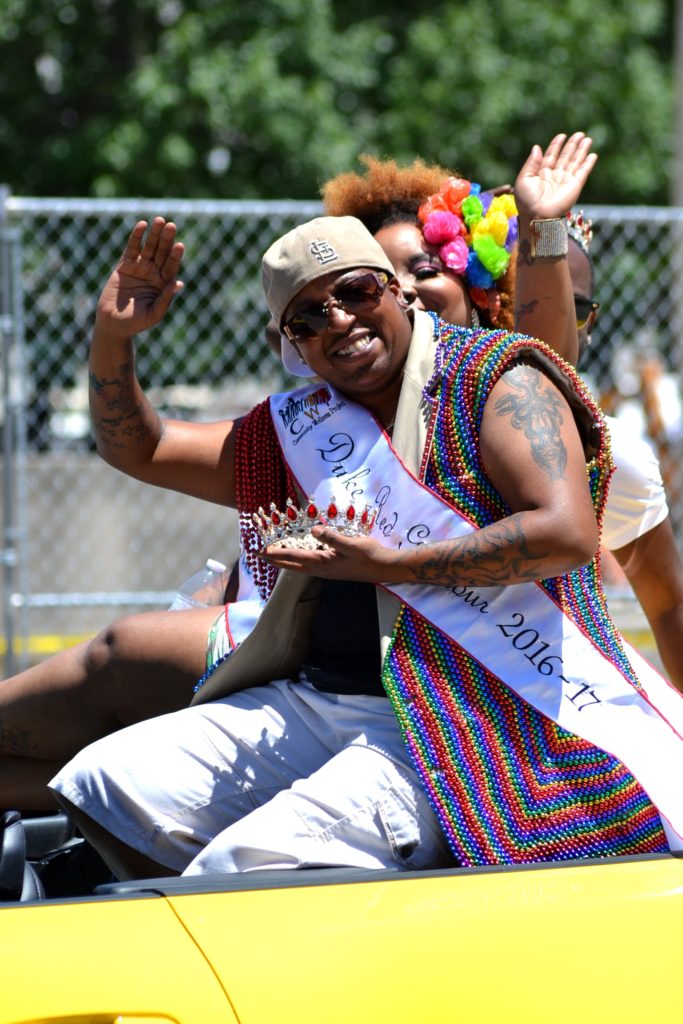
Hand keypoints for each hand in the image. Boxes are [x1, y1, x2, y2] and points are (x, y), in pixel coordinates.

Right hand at [95, 217, 184, 339]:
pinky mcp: (126, 265)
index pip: (171, 267)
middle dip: (166, 240)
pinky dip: (137, 237)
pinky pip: (132, 248)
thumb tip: (179, 283)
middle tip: (171, 226)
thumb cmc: (135, 323)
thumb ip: (165, 299)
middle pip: (162, 253)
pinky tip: (142, 225)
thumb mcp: (154, 314)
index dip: (175, 256)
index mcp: (164, 285)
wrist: (113, 323)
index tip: (179, 245)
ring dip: (155, 234)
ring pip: (149, 247)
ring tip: (159, 221)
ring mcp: (140, 268)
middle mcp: (154, 274)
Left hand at [260, 528, 399, 582]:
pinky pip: (309, 567)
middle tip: (260, 556)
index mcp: (323, 563)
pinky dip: (299, 562)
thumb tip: (313, 530)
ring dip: (286, 563)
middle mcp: (322, 570)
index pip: (294, 557)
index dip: (276, 554)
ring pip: (301, 568)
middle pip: (293, 566)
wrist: (386, 568)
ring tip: (275, 558)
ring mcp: (328, 572)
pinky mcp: (334, 571)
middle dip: (276, 561)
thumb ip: (331, 537)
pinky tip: (301, 560)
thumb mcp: (351, 544)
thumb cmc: (370, 555)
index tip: (260, 552)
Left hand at [513, 132, 597, 222]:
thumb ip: (531, 163)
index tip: (562, 136)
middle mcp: (555, 177)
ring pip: (575, 162)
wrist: (538, 216)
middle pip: (565, 157)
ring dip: (582, 150)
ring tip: (587, 139)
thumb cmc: (527, 201)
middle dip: (572, 145)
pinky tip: (593, 155)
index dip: (556, 146)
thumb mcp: (524, 180)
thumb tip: (537, 147)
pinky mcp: (575, 185)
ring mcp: (566, 181)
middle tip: (579, 134)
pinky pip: (583, 172)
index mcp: (541, 175)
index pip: (551, 156)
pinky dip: (588, 164)